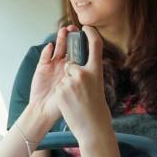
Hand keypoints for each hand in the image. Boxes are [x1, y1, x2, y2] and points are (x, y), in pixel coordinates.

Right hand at [27, 26, 75, 129]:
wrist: (44, 111)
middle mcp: (66, 65)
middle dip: (71, 36)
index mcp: (77, 69)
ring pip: (59, 48)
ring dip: (61, 39)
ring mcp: (54, 65)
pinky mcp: (42, 67)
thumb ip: (78, 79)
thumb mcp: (75, 91)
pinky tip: (50, 47)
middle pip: (70, 46)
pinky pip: (46, 56)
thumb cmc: (63, 104)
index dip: (85, 39)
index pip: (82, 50)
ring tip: (63, 31)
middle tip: (73, 28)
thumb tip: (82, 70)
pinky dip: (48, 51)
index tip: (87, 29)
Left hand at [53, 26, 112, 145]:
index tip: (85, 28)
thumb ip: (89, 74)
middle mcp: (84, 73)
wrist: (92, 128)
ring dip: (66, 85)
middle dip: (71, 73)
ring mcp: (72, 81)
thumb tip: (78, 65)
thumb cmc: (96, 109)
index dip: (90, 34)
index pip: (95, 45)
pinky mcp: (62, 90)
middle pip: (71, 64)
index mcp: (96, 71)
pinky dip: (62, 94)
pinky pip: (59, 86)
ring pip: (64, 76)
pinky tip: (70, 104)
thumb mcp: (97, 87)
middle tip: (80, 90)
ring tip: (76, 100)